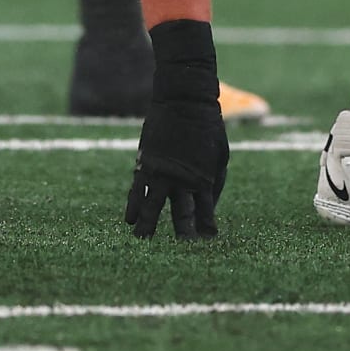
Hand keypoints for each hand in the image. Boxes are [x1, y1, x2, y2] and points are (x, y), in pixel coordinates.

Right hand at [125, 20, 228, 238]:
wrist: (185, 98)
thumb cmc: (208, 124)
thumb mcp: (220, 153)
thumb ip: (215, 179)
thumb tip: (209, 203)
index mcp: (205, 176)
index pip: (206, 210)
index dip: (205, 228)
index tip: (206, 243)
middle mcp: (184, 178)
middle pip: (181, 213)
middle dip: (181, 233)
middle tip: (179, 252)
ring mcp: (165, 170)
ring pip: (155, 205)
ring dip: (149, 225)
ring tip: (142, 242)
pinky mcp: (148, 160)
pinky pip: (139, 188)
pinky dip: (133, 204)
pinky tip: (128, 220)